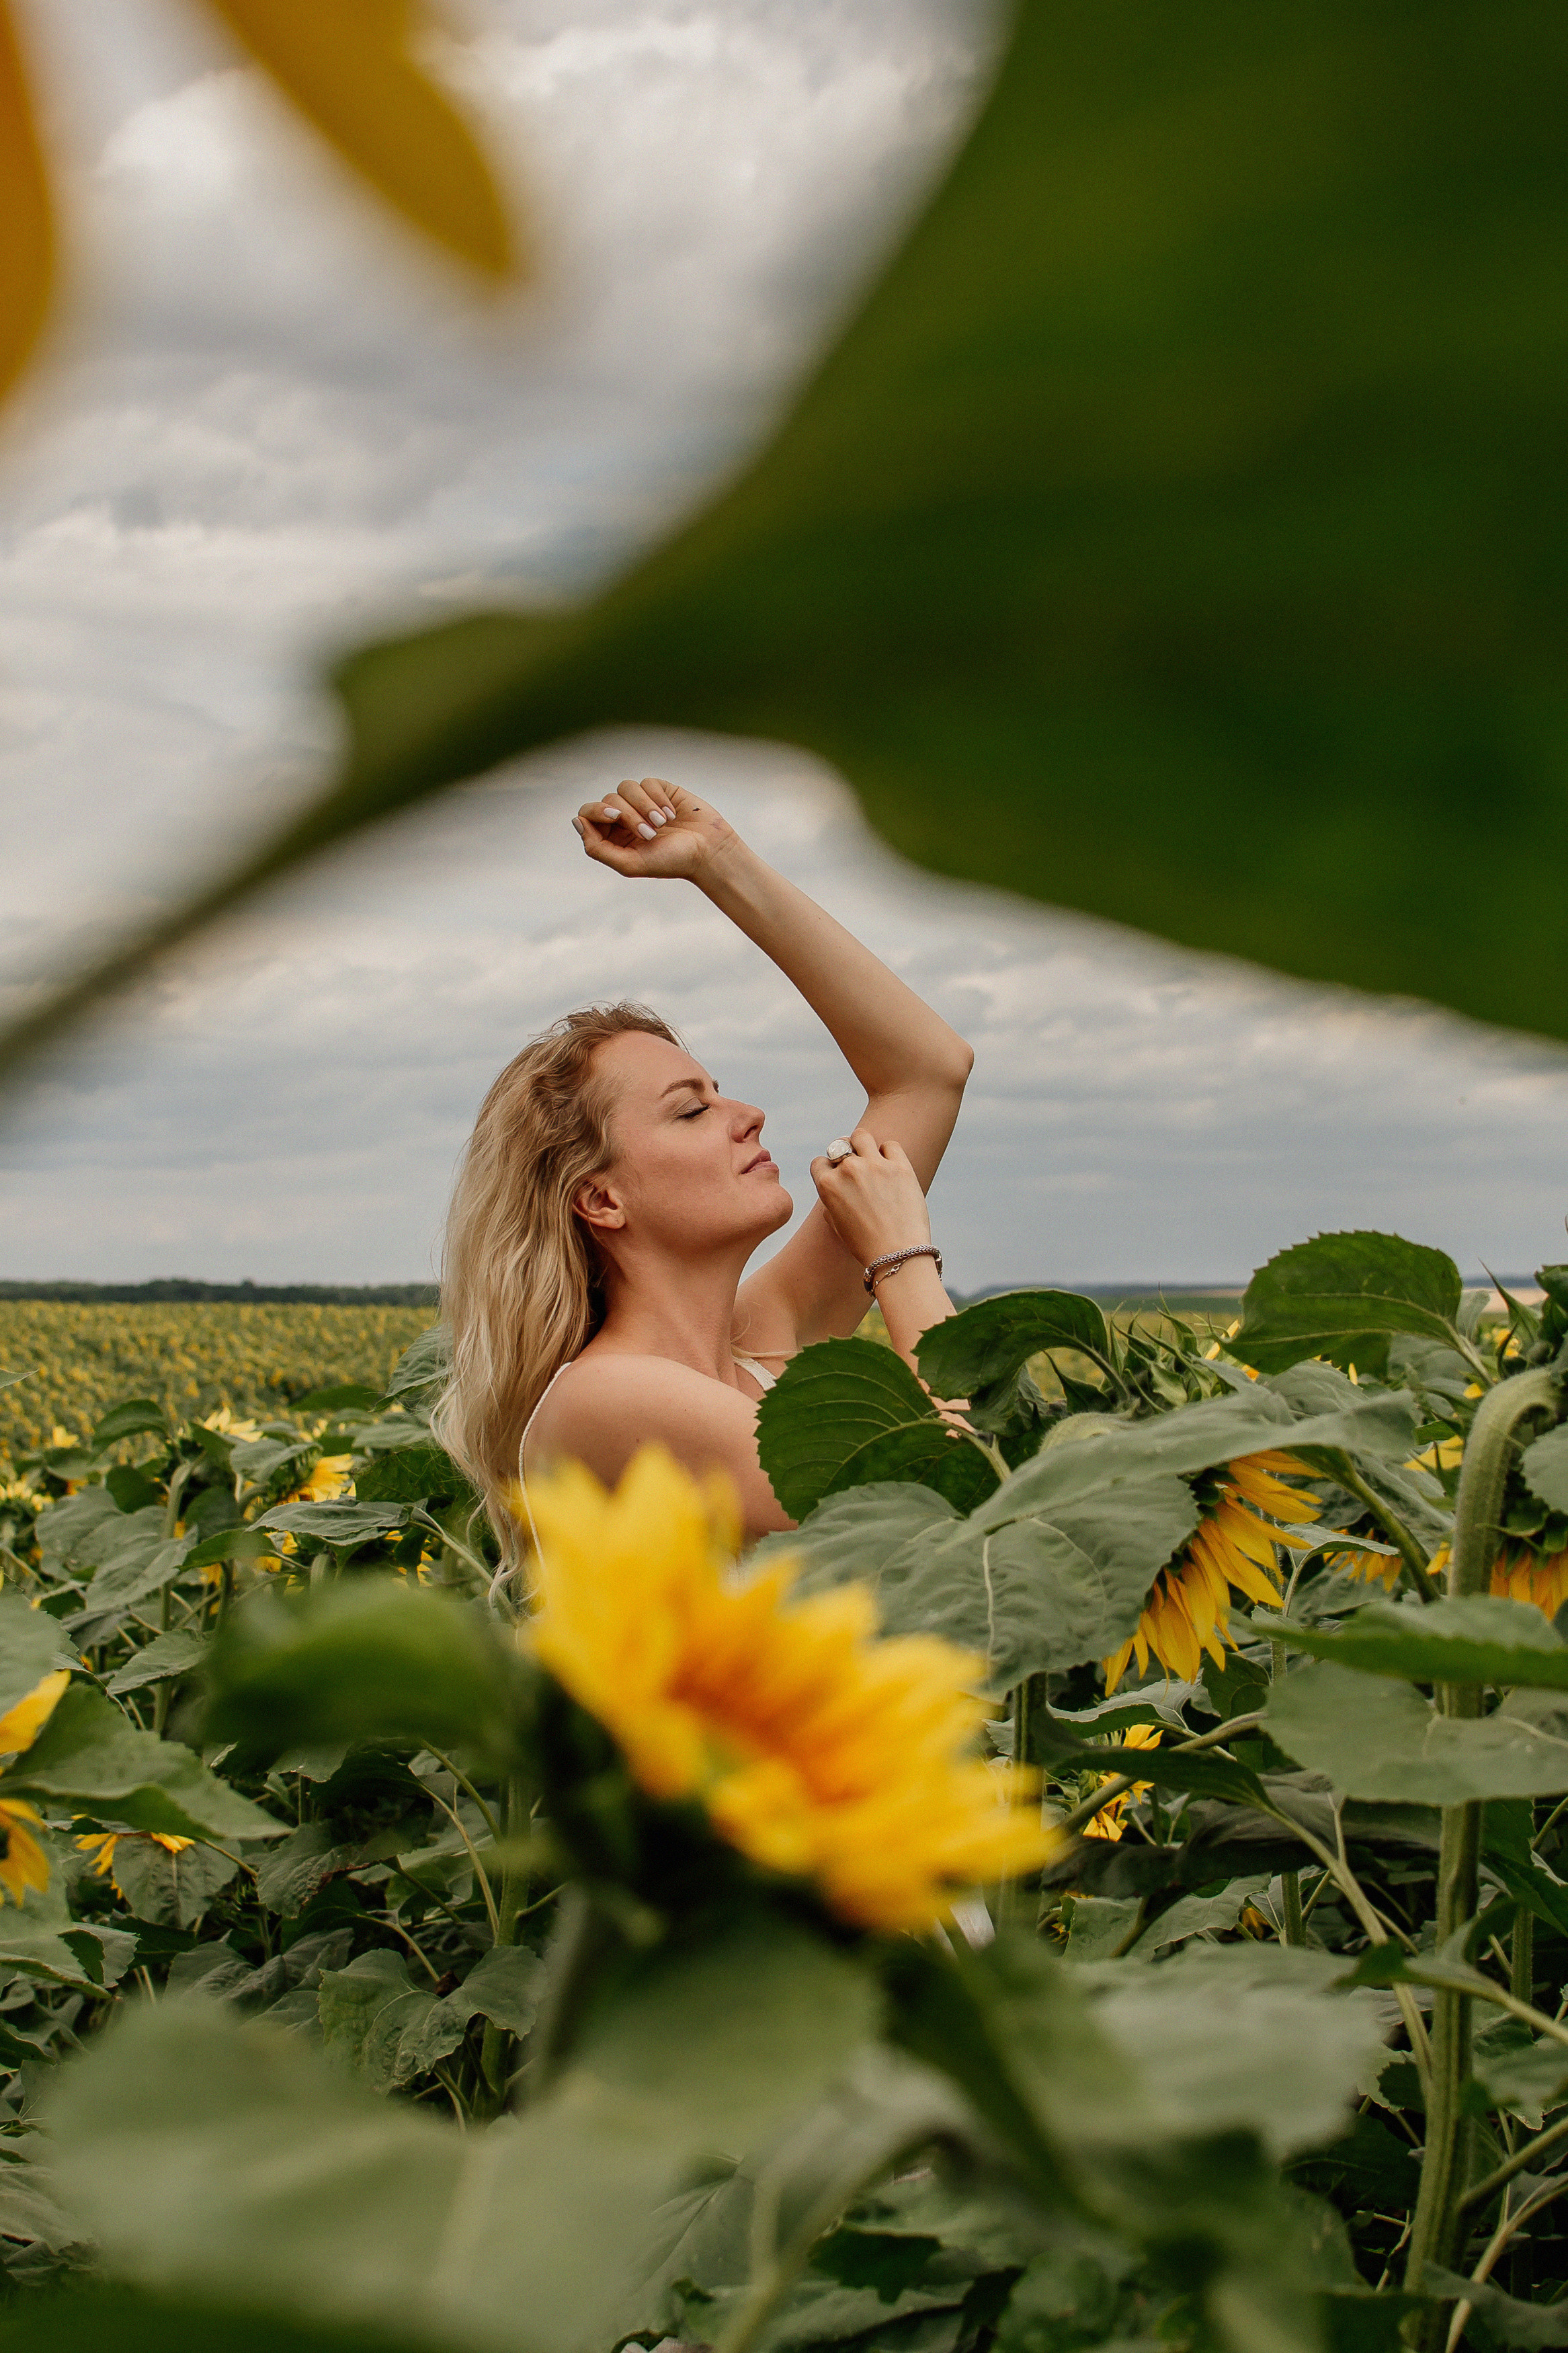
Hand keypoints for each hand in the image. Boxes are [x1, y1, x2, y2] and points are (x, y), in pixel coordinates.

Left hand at [573, 779, 739, 882]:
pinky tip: (672, 813)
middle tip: (650, 833)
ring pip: (625, 788)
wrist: (708, 851)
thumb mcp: (629, 864)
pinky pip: (647, 782)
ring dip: (644, 806)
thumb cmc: (671, 862)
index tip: (614, 818)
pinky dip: (658, 798)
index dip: (596, 811)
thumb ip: (597, 848)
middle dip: (628, 815)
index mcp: (613, 837)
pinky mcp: (660, 790)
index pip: (588, 814)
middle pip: (607, 800)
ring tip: (662, 824)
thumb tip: (577, 821)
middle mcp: (624, 818)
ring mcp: (642, 802)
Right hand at [809, 1127, 931, 1270]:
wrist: (897, 1254)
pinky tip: (891, 1166)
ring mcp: (875, 1166)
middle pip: (840, 1146)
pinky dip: (889, 1152)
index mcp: (827, 1185)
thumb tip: (834, 1182)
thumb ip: (831, 1199)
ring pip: (861, 1136)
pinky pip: (890, 1145)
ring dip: (864, 1145)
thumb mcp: (836, 1224)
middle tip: (857, 1168)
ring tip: (872, 1159)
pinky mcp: (900, 1166)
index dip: (828, 1170)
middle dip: (846, 1155)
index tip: (838, 1178)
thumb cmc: (865, 1244)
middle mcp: (848, 1170)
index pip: (820, 1162)